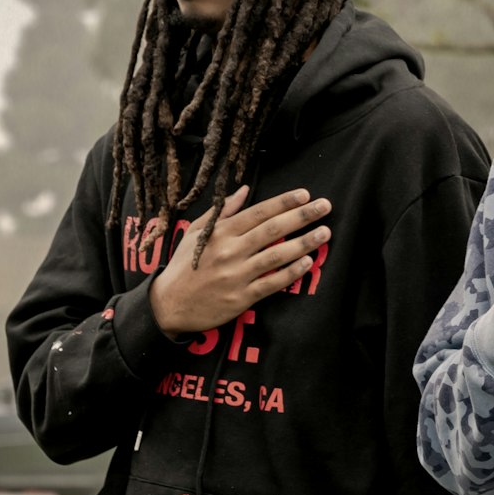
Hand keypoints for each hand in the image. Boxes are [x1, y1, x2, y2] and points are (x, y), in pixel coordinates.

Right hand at [148, 185, 331, 338]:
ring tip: (325, 233)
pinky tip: (308, 262)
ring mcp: (237, 274)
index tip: (305, 194)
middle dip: (302, 216)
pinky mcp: (242, 297)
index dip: (283, 202)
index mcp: (220, 233)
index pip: (258, 212)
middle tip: (325, 206)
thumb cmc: (185, 265)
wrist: (168, 304)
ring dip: (304, 243)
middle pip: (272, 230)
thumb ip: (222, 211)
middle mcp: (230, 251)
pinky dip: (291, 272)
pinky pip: (272, 283)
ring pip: (277, 255)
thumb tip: (245, 189)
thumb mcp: (196, 233)